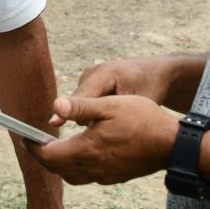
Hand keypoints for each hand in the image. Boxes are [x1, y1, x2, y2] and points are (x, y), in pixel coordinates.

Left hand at [30, 95, 177, 184]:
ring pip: (71, 175)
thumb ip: (80, 106)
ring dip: (59, 163)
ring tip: (56, 146)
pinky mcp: (114, 177)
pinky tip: (82, 151)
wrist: (172, 144)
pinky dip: (76, 166)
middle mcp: (92, 168)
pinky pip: (86, 176)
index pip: (48, 155)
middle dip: (42, 156)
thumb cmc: (142, 119)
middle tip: (36, 141)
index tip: (26, 136)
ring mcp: (104, 176)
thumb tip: (54, 106)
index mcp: (86, 150)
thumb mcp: (109, 105)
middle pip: (56, 168)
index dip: (33, 147)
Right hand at [49, 57, 175, 125]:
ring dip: (91, 118)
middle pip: (78, 103)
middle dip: (86, 119)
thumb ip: (118, 112)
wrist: (156, 72)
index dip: (69, 110)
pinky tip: (106, 120)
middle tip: (97, 136)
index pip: (82, 96)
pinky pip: (84, 105)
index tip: (53, 123)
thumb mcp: (139, 101)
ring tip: (111, 123)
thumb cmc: (152, 86)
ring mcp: (88, 77)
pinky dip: (92, 114)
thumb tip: (96, 126)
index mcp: (105, 73)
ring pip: (80, 106)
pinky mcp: (88, 84)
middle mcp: (92, 72)